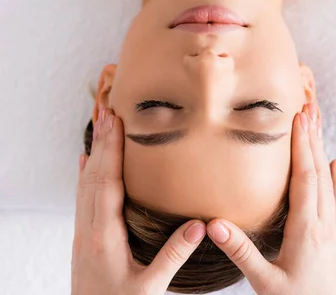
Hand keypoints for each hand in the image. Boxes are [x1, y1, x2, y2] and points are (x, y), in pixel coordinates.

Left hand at [71, 107, 205, 294]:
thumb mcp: (150, 288)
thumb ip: (173, 256)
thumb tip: (199, 226)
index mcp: (104, 237)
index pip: (107, 184)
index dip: (111, 152)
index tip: (116, 123)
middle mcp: (89, 230)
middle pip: (92, 176)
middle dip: (101, 142)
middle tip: (107, 111)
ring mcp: (83, 233)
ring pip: (85, 184)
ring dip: (93, 153)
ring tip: (100, 127)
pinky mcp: (84, 238)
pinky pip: (83, 197)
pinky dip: (86, 174)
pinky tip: (87, 162)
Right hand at [205, 103, 335, 294]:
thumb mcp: (264, 282)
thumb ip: (242, 252)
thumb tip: (215, 226)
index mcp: (306, 230)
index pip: (304, 180)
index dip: (301, 148)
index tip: (297, 119)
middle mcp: (322, 223)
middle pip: (319, 172)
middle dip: (312, 139)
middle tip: (308, 108)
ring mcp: (330, 228)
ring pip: (328, 182)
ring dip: (322, 151)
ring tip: (317, 124)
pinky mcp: (332, 235)